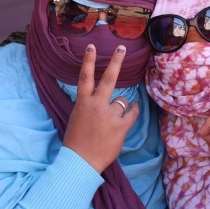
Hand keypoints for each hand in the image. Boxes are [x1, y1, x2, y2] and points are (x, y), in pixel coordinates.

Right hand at [63, 44, 139, 173]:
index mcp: (83, 103)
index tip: (92, 47)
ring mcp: (110, 115)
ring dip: (120, 107)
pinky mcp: (121, 127)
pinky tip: (132, 111)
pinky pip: (132, 113)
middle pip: (109, 78)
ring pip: (122, 101)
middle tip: (122, 48)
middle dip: (116, 61)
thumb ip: (89, 106)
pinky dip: (133, 111)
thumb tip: (104, 99)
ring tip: (112, 120)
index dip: (88, 61)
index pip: (85, 77)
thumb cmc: (76, 141)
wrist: (80, 162)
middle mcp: (97, 105)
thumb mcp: (77, 118)